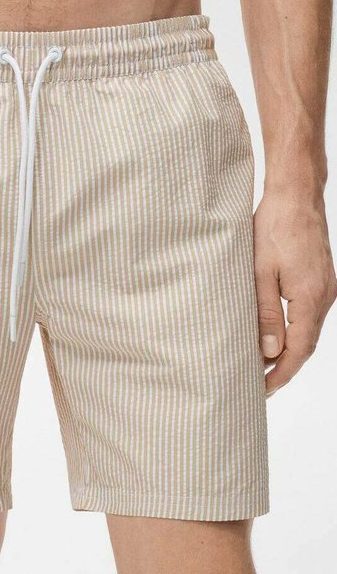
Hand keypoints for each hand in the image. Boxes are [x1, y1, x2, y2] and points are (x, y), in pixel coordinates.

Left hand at [254, 189, 336, 396]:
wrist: (296, 196)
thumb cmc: (274, 227)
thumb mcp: (260, 271)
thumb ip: (265, 312)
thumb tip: (269, 351)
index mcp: (310, 299)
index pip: (298, 351)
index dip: (281, 374)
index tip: (263, 390)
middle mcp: (324, 297)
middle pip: (307, 345)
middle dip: (284, 367)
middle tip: (260, 385)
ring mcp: (326, 288)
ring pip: (309, 330)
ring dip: (290, 349)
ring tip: (265, 364)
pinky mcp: (322, 279)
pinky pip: (310, 314)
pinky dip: (295, 330)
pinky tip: (278, 333)